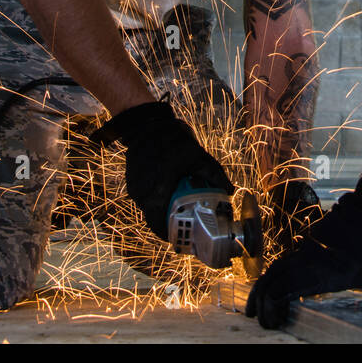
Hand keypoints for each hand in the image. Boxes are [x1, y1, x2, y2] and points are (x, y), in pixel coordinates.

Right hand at [89, 101, 232, 239]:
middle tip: (183, 227)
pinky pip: (144, 197)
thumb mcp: (198, 156)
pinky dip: (156, 199)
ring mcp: (134, 186)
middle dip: (169, 224)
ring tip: (177, 212)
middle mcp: (141, 192)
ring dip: (162, 211)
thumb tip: (229, 191)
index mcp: (156, 190)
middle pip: (154, 218)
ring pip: (148, 208)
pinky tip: (167, 194)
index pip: (158, 224)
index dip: (170, 234)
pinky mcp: (132, 181)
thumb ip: (214, 175)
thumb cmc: (172, 140)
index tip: (181, 238)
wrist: (147, 123)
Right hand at [245, 177, 361, 328]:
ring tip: (259, 307)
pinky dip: (279, 275)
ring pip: (279, 266)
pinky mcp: (315, 239)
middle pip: (275, 277)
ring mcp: (312, 246)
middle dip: (261, 299)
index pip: (287, 288)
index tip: (272, 321)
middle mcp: (314, 258)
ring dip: (265, 286)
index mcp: (330, 272)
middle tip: (258, 319)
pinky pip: (291, 259)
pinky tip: (279, 288)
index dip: (273, 306)